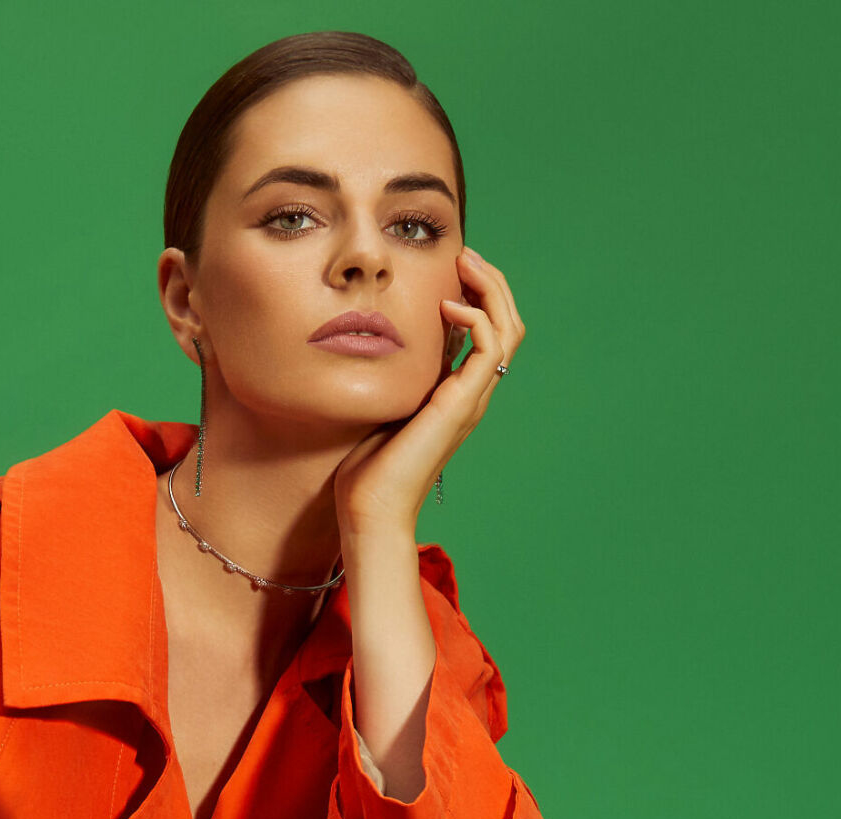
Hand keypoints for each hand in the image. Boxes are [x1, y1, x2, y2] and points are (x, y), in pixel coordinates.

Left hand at [333, 246, 524, 536]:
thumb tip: (370, 339)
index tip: (450, 264)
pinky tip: (449, 305)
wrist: (370, 508)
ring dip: (492, 290)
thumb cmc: (364, 466)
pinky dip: (477, 319)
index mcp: (453, 391)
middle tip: (465, 254)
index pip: (485, 330)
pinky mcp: (460, 406)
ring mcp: (470, 400)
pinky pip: (489, 350)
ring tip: (466, 263)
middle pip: (507, 324)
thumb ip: (387, 375)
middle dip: (490, 283)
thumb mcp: (377, 404)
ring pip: (508, 330)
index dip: (476, 293)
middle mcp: (470, 393)